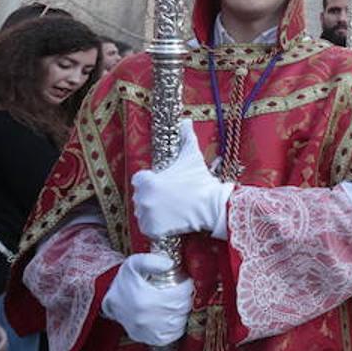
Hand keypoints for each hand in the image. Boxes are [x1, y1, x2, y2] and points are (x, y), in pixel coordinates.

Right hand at [101, 252, 193, 345]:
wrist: (110, 298)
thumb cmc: (126, 279)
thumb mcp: (135, 263)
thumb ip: (153, 261)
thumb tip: (170, 264)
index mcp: (144, 299)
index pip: (180, 295)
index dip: (187, 287)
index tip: (185, 282)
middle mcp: (144, 318)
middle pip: (180, 309)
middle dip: (186, 299)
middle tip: (182, 292)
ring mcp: (145, 331)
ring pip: (178, 324)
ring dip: (182, 313)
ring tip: (177, 303)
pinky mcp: (145, 338)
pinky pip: (169, 337)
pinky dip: (176, 328)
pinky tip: (172, 317)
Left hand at [132, 120, 232, 239]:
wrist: (212, 206)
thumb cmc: (200, 181)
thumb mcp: (192, 157)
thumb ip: (186, 137)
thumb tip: (186, 120)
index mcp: (147, 181)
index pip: (139, 180)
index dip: (151, 180)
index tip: (166, 183)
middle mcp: (142, 199)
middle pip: (140, 196)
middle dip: (152, 195)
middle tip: (171, 196)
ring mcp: (147, 216)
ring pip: (143, 212)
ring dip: (153, 211)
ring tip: (171, 208)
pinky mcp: (152, 230)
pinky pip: (148, 227)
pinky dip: (156, 226)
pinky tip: (170, 220)